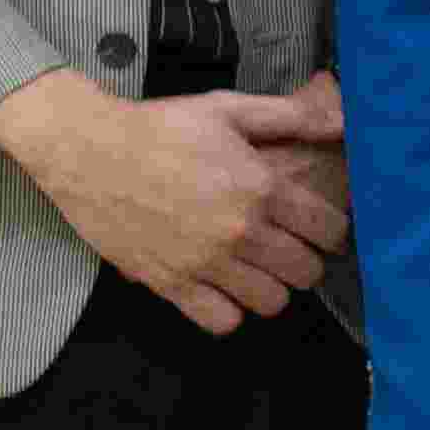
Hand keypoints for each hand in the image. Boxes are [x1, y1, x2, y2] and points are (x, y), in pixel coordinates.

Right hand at [0, 71, 345, 330]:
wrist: (86, 149)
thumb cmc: (159, 126)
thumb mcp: (228, 108)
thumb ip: (290, 115)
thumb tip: (342, 120)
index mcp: (262, 188)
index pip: (328, 230)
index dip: (332, 231)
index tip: (322, 230)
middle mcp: (240, 231)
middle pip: (305, 271)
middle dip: (306, 262)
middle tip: (290, 251)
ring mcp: (205, 262)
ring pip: (270, 302)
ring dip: (271, 289)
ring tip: (257, 272)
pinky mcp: (169, 282)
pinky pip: (221, 321)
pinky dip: (228, 312)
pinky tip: (222, 290)